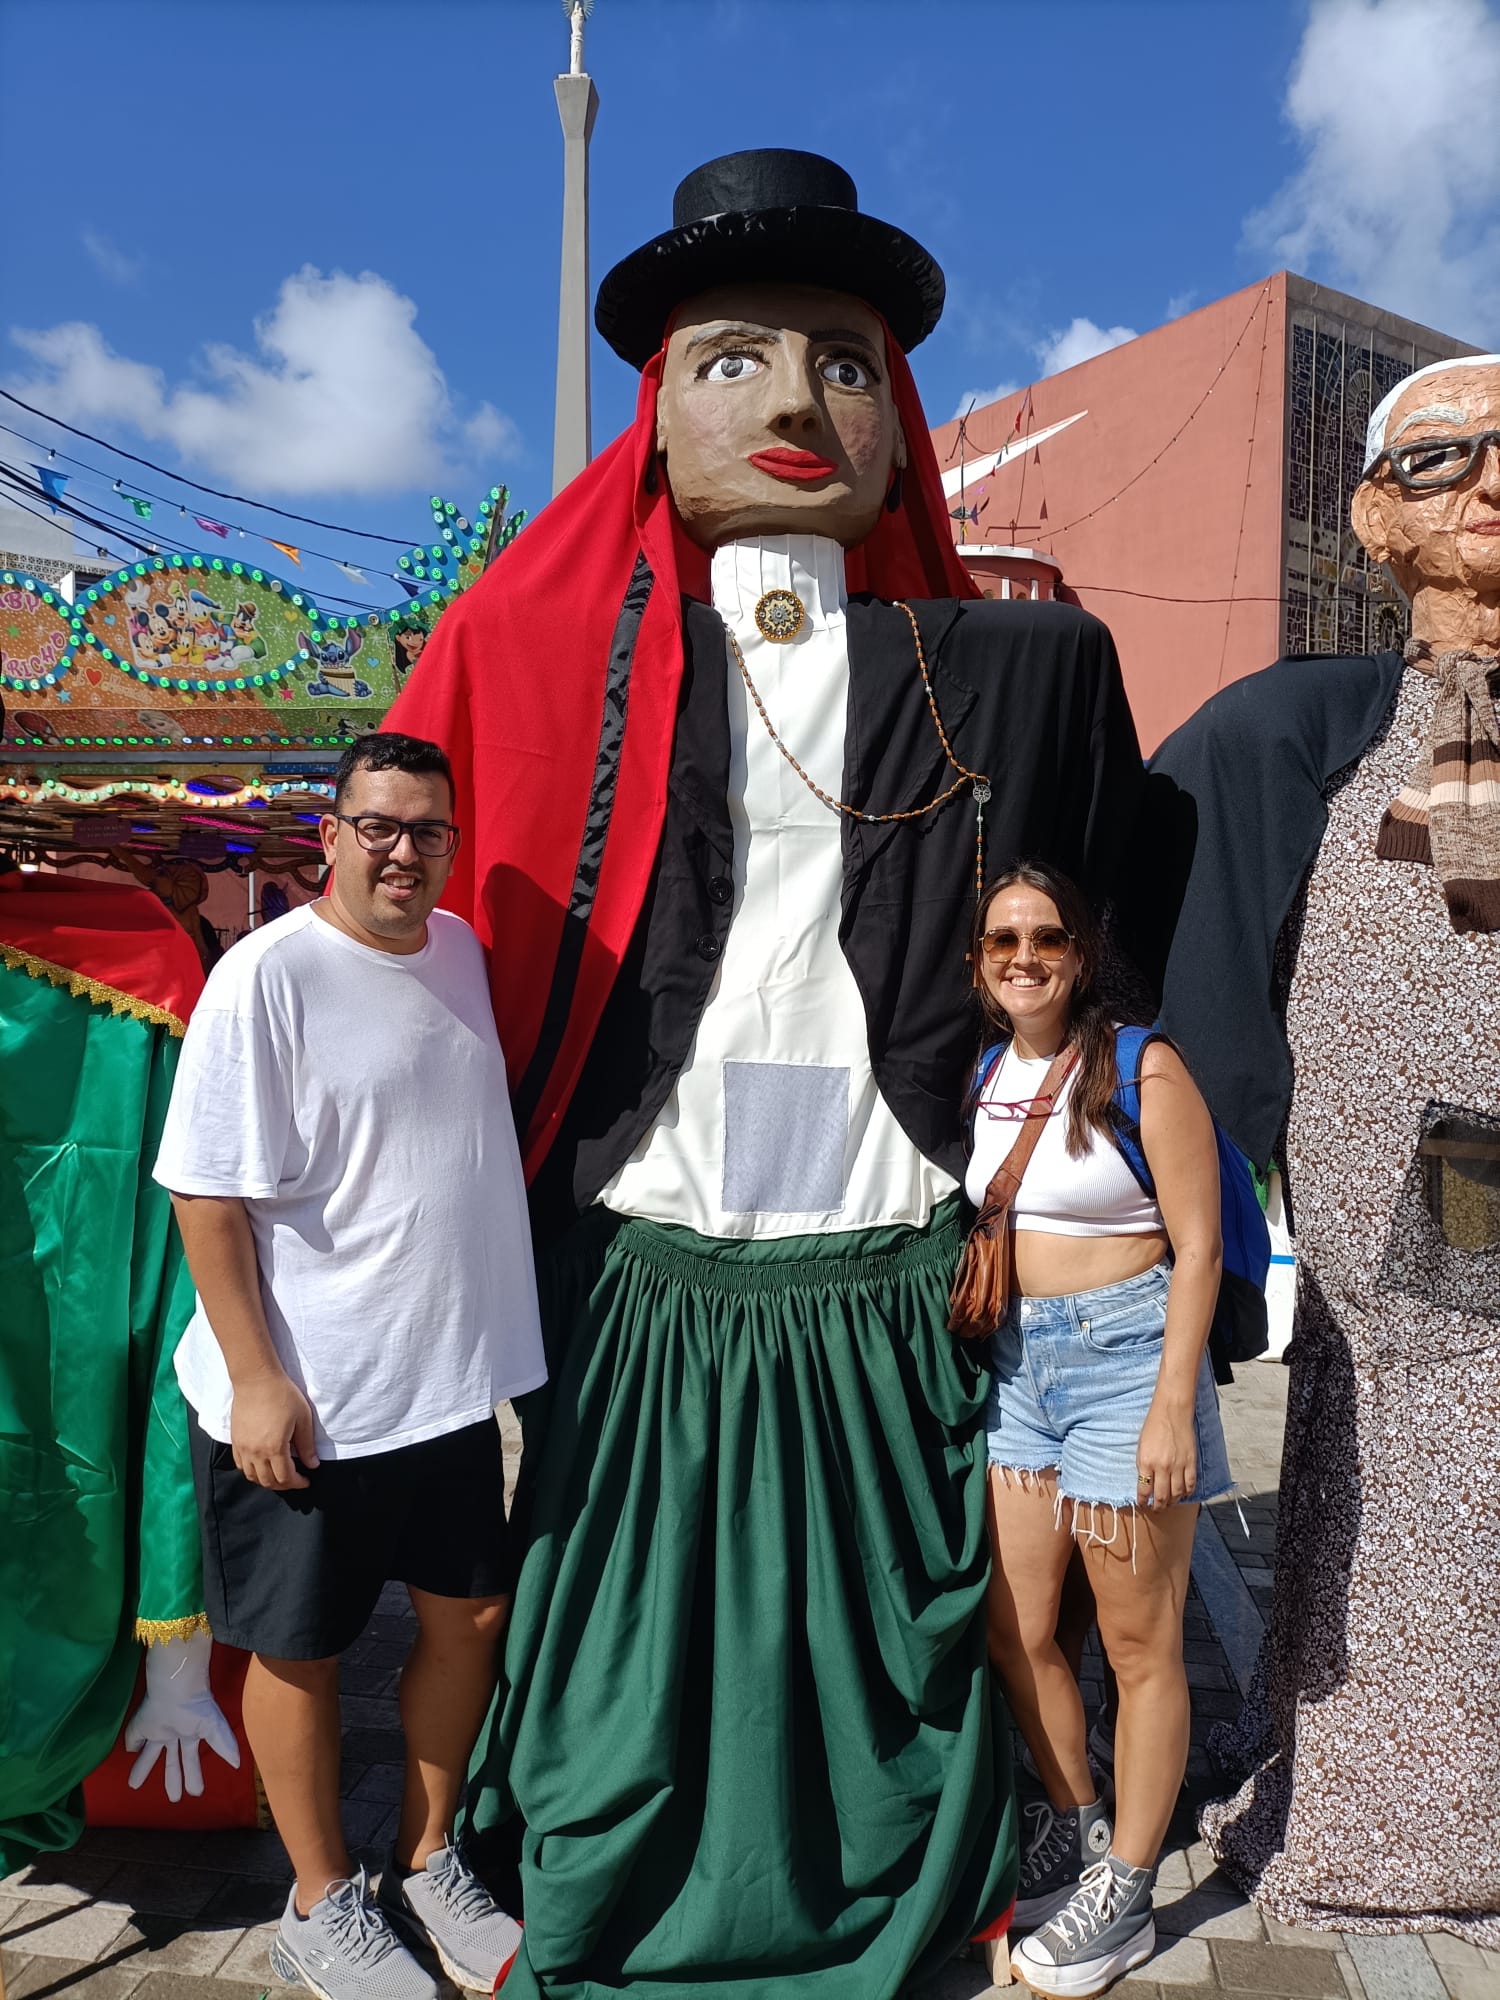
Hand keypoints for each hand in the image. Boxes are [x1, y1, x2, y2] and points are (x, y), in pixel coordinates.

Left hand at [125, 1631, 241, 1801]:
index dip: (193, 1776)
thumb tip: (236, 1764)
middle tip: (175, 1799)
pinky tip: (129, 1750)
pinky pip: (134, 1737)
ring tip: (133, 1785)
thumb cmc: (197, 1707)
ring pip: (149, 1754)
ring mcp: (156, 1730)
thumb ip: (225, 1745)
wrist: (177, 1690)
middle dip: (173, 1780)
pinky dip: (131, 1744)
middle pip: (171, 1762)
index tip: (196, 1792)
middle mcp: (174, 1735)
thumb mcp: (215, 1728)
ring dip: (142, 1769)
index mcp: (191, 1735)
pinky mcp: (141, 1725)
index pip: (191, 1761)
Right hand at [231, 1370, 319, 1489]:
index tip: (306, 1480)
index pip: (286, 1478)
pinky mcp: (235, 1440)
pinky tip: (261, 1466)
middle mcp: (256, 1452)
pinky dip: (251, 1471)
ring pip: (252, 1476)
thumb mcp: (303, 1418)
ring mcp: (243, 1447)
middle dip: (284, 1485)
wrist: (256, 1379)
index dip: (298, 1483)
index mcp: (274, 1448)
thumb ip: (307, 1445)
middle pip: (268, 1481)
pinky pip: (240, 1465)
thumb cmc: (282, 1395)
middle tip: (295, 1480)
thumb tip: (312, 1465)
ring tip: (279, 1475)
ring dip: (267, 1481)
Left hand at [1134, 1395, 1197, 1507]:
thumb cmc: (1154, 1426)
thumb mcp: (1141, 1446)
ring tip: (1168, 1504)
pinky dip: (1187, 1493)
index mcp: (1146, 1462)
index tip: (1142, 1504)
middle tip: (1156, 1509)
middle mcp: (1162, 1467)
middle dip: (1157, 1506)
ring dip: (1172, 1502)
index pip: (1144, 1490)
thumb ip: (1143, 1465)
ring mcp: (1178, 1466)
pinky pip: (1190, 1484)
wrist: (1172, 1412)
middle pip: (1161, 1496)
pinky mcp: (1191, 1462)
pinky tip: (1183, 1495)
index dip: (1142, 1500)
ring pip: (1177, 1493)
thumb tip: (1145, 1483)